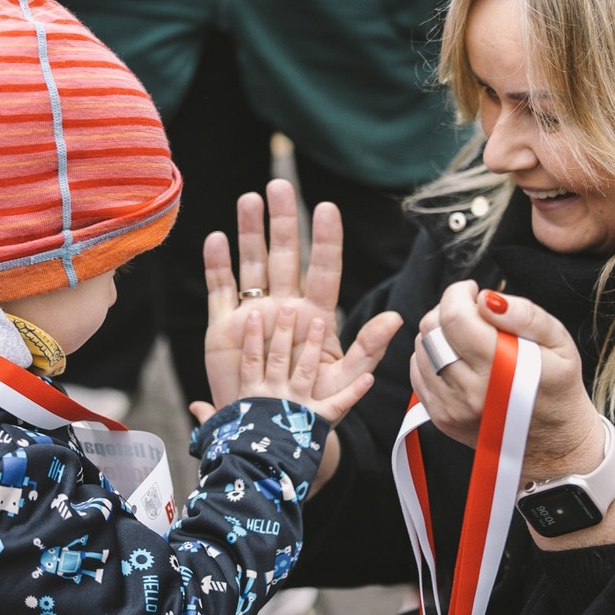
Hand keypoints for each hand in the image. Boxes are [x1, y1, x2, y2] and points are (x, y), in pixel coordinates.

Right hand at [197, 179, 401, 423]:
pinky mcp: (224, 327)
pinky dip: (217, 264)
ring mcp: (254, 314)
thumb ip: (368, 350)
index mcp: (315, 315)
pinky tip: (217, 238)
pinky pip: (220, 289)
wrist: (271, 429)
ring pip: (251, 264)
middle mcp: (284, 307)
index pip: (322, 269)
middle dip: (282, 221)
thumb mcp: (343, 382)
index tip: (326, 208)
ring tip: (248, 199)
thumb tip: (396, 319)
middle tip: (278, 185)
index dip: (324, 240)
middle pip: (283, 256)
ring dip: (249, 232)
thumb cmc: (312, 406)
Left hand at [410, 282, 604, 483]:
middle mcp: (471, 391)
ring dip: (437, 333)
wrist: (555, 445)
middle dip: (447, 310)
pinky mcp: (442, 419)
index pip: (454, 317)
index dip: (458, 293)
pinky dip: (429, 357)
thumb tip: (487, 298)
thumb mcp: (559, 343)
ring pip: (420, 350)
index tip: (474, 292)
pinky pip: (417, 375)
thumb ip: (525, 315)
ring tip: (465, 336)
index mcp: (501, 368)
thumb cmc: (559, 387)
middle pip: (432, 331)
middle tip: (471, 312)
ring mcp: (452, 408)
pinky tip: (455, 357)